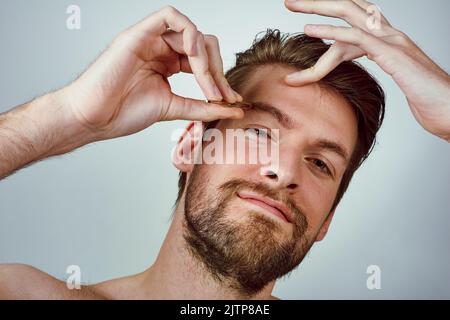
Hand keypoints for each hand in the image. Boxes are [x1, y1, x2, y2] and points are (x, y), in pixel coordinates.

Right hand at [64, 6, 243, 140]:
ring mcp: (150, 40)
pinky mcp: (139, 33)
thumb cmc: (123, 112)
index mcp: (168, 64)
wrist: (94, 117)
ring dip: (206, 59)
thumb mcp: (174, 108)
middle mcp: (161, 49)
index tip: (230, 101)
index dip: (220, 79)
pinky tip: (195, 56)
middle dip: (217, 70)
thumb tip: (234, 110)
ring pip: (192, 33)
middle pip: (203, 45)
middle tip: (221, 94)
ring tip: (208, 84)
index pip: (203, 62)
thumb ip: (203, 107)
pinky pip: (170, 16)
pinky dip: (189, 33)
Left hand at [284, 0, 449, 141]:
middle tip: (291, 1)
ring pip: (350, 14)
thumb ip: (382, 72)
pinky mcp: (393, 54)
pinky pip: (357, 37)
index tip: (306, 21)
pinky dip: (330, 31)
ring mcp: (393, 41)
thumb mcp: (399, 84)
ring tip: (291, 5)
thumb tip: (362, 81)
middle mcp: (390, 35)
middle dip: (319, 3)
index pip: (356, 21)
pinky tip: (309, 29)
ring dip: (318, 8)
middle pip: (349, 8)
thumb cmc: (431, 102)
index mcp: (389, 41)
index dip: (330, 19)